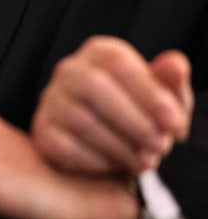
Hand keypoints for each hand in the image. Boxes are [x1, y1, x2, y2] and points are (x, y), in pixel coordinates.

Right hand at [33, 36, 192, 174]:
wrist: (113, 144)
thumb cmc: (140, 115)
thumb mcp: (165, 99)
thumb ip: (171, 82)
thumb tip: (175, 66)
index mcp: (100, 53)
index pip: (117, 62)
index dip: (148, 92)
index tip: (173, 121)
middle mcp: (70, 71)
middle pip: (93, 86)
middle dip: (133, 121)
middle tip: (159, 145)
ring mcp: (51, 100)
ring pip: (79, 119)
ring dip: (119, 145)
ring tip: (144, 160)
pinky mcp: (43, 131)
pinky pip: (64, 146)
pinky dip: (96, 160)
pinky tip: (115, 164)